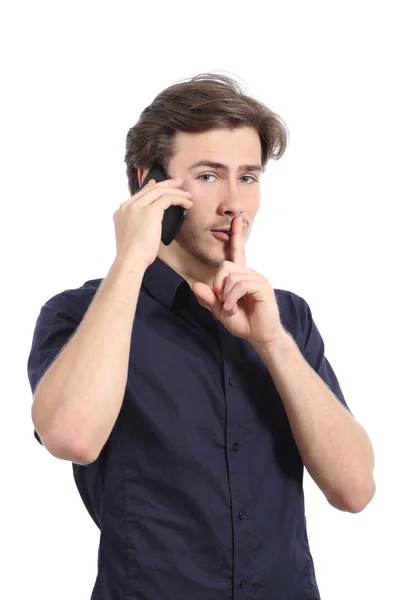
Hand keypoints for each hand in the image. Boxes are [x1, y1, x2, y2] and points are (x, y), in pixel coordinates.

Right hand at [113, 178, 192, 269]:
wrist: (130, 260)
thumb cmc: (133, 255)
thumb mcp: (132, 235)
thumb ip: (137, 224)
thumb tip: (150, 221)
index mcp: (122, 211)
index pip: (140, 193)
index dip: (152, 187)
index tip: (161, 184)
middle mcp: (128, 206)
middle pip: (151, 189)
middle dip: (167, 184)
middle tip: (179, 183)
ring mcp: (138, 207)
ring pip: (160, 191)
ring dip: (176, 191)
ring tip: (187, 195)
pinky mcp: (150, 212)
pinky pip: (168, 199)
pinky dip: (179, 199)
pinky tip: (187, 203)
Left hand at [192, 216, 285, 345]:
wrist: (259, 336)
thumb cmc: (243, 322)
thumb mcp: (219, 311)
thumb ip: (208, 299)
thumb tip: (195, 286)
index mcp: (241, 276)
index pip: (237, 251)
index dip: (236, 235)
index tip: (236, 219)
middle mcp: (250, 273)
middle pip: (225, 266)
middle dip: (218, 286)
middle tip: (223, 303)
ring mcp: (257, 279)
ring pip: (231, 277)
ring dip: (225, 297)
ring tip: (230, 309)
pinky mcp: (263, 287)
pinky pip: (240, 285)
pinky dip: (231, 298)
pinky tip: (233, 308)